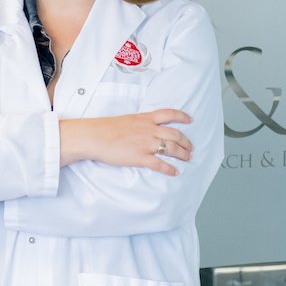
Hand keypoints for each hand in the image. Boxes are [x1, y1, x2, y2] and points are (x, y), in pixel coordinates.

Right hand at [60, 109, 193, 175]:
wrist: (94, 137)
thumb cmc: (106, 129)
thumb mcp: (127, 120)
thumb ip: (140, 123)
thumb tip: (146, 128)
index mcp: (145, 119)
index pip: (169, 114)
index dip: (183, 117)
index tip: (190, 120)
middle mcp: (149, 130)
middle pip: (175, 134)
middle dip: (186, 142)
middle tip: (191, 148)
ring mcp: (145, 144)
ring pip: (172, 148)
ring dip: (183, 154)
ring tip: (187, 159)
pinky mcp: (140, 157)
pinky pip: (160, 164)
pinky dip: (169, 169)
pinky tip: (174, 172)